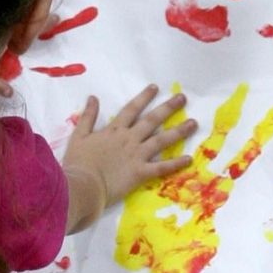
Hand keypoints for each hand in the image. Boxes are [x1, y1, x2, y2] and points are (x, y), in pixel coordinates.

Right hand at [62, 85, 195, 207]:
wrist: (82, 185)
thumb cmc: (78, 163)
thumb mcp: (78, 136)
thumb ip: (87, 117)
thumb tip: (93, 98)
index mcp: (114, 130)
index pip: (132, 109)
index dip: (144, 97)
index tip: (155, 87)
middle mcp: (129, 139)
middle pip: (152, 120)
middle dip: (168, 107)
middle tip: (183, 98)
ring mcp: (136, 155)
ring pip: (161, 140)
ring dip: (178, 131)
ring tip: (193, 123)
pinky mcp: (140, 172)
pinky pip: (161, 167)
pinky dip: (175, 164)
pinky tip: (188, 159)